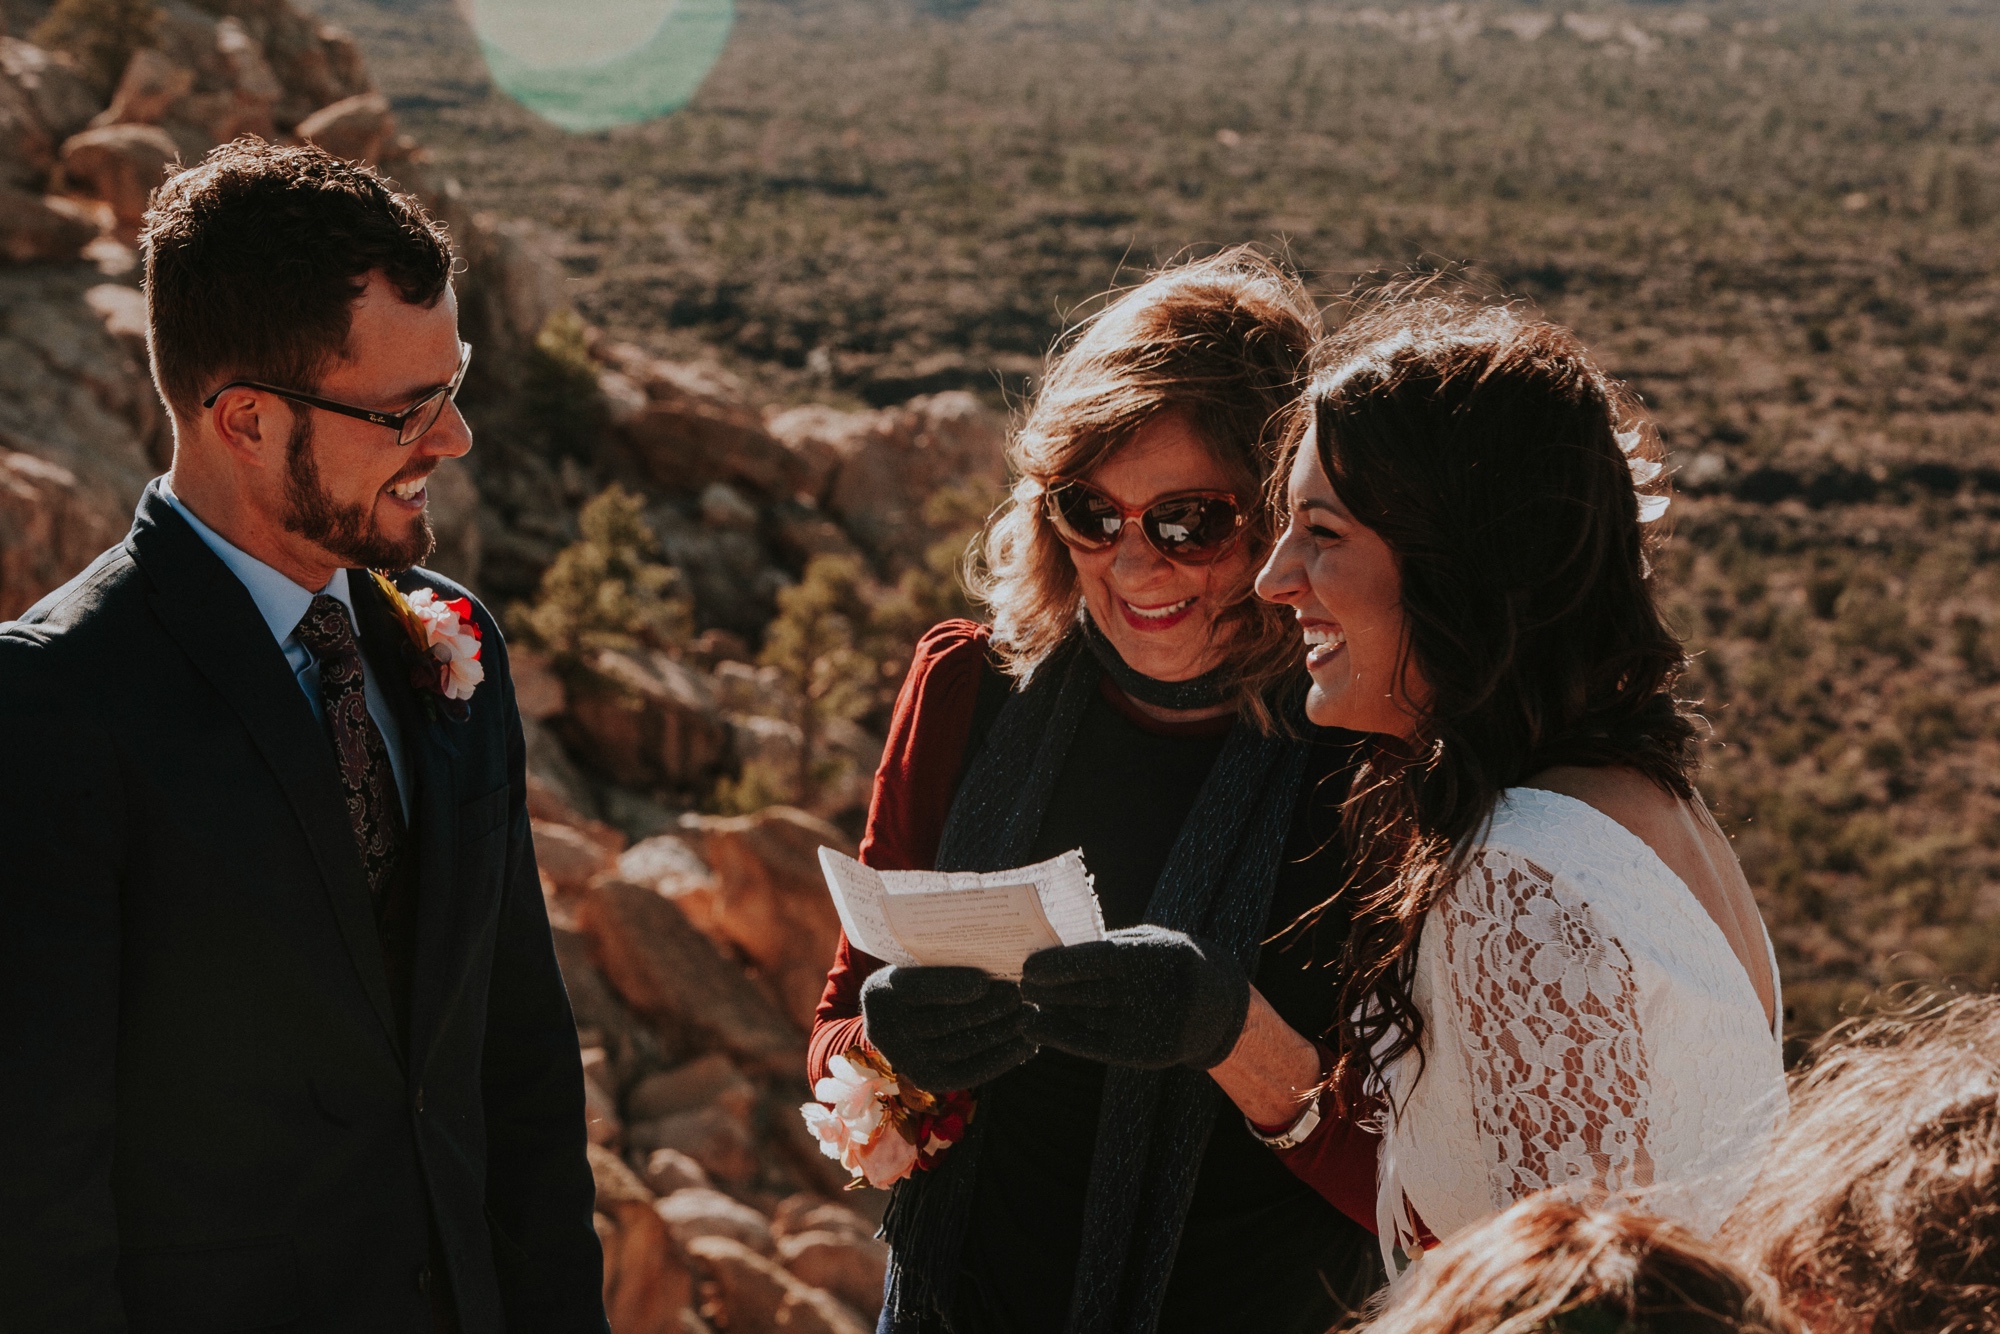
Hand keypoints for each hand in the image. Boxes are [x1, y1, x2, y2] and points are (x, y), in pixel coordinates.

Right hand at [859, 966, 1036, 1091]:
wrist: (904, 1015)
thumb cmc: (924, 974)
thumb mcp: (924, 960)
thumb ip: (950, 959)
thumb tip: (996, 954)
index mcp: (879, 990)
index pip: (915, 987)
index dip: (949, 986)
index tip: (983, 981)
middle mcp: (884, 1029)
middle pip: (943, 1021)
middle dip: (987, 1009)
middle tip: (1021, 995)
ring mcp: (905, 1059)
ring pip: (959, 1047)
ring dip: (1001, 1033)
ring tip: (1030, 1016)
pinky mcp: (927, 1080)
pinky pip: (967, 1073)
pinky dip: (1000, 1059)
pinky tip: (1026, 1045)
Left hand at [1020, 925, 1250, 1070]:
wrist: (1217, 1005)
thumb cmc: (1169, 962)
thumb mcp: (1150, 942)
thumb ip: (1110, 945)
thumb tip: (1055, 947)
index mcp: (1159, 957)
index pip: (1103, 959)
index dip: (1062, 963)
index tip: (1029, 967)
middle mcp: (1158, 994)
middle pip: (1090, 992)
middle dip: (1049, 989)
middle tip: (1017, 984)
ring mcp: (1153, 1027)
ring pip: (1088, 1018)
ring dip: (1050, 1011)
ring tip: (1022, 1001)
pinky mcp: (1146, 1054)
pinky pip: (1094, 1046)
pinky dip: (1060, 1036)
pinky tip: (1034, 1027)